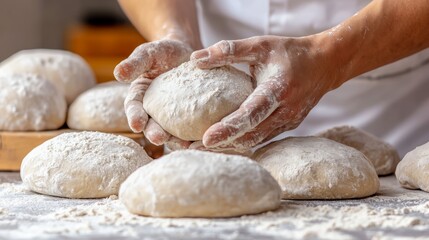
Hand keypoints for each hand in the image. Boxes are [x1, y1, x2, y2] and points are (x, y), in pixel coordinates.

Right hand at [114, 39, 192, 148]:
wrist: (187, 52)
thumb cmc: (163, 51)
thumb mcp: (148, 53)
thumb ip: (135, 63)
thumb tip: (118, 73)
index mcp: (139, 97)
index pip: (133, 108)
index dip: (134, 117)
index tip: (137, 124)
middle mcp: (152, 111)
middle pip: (150, 125)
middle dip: (154, 133)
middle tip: (159, 138)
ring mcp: (171, 116)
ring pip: (170, 132)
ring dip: (175, 140)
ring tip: (184, 145)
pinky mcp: (188, 118)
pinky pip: (189, 128)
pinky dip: (194, 135)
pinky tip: (201, 139)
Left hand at [190, 36, 340, 150]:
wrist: (325, 64)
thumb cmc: (290, 52)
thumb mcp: (260, 45)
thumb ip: (228, 50)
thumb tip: (195, 59)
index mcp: (278, 89)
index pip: (251, 114)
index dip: (229, 128)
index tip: (206, 138)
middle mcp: (286, 111)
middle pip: (251, 135)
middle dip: (222, 144)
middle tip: (192, 148)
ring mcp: (289, 122)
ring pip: (256, 141)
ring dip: (230, 146)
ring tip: (201, 149)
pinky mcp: (288, 126)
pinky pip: (262, 138)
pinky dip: (242, 141)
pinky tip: (224, 142)